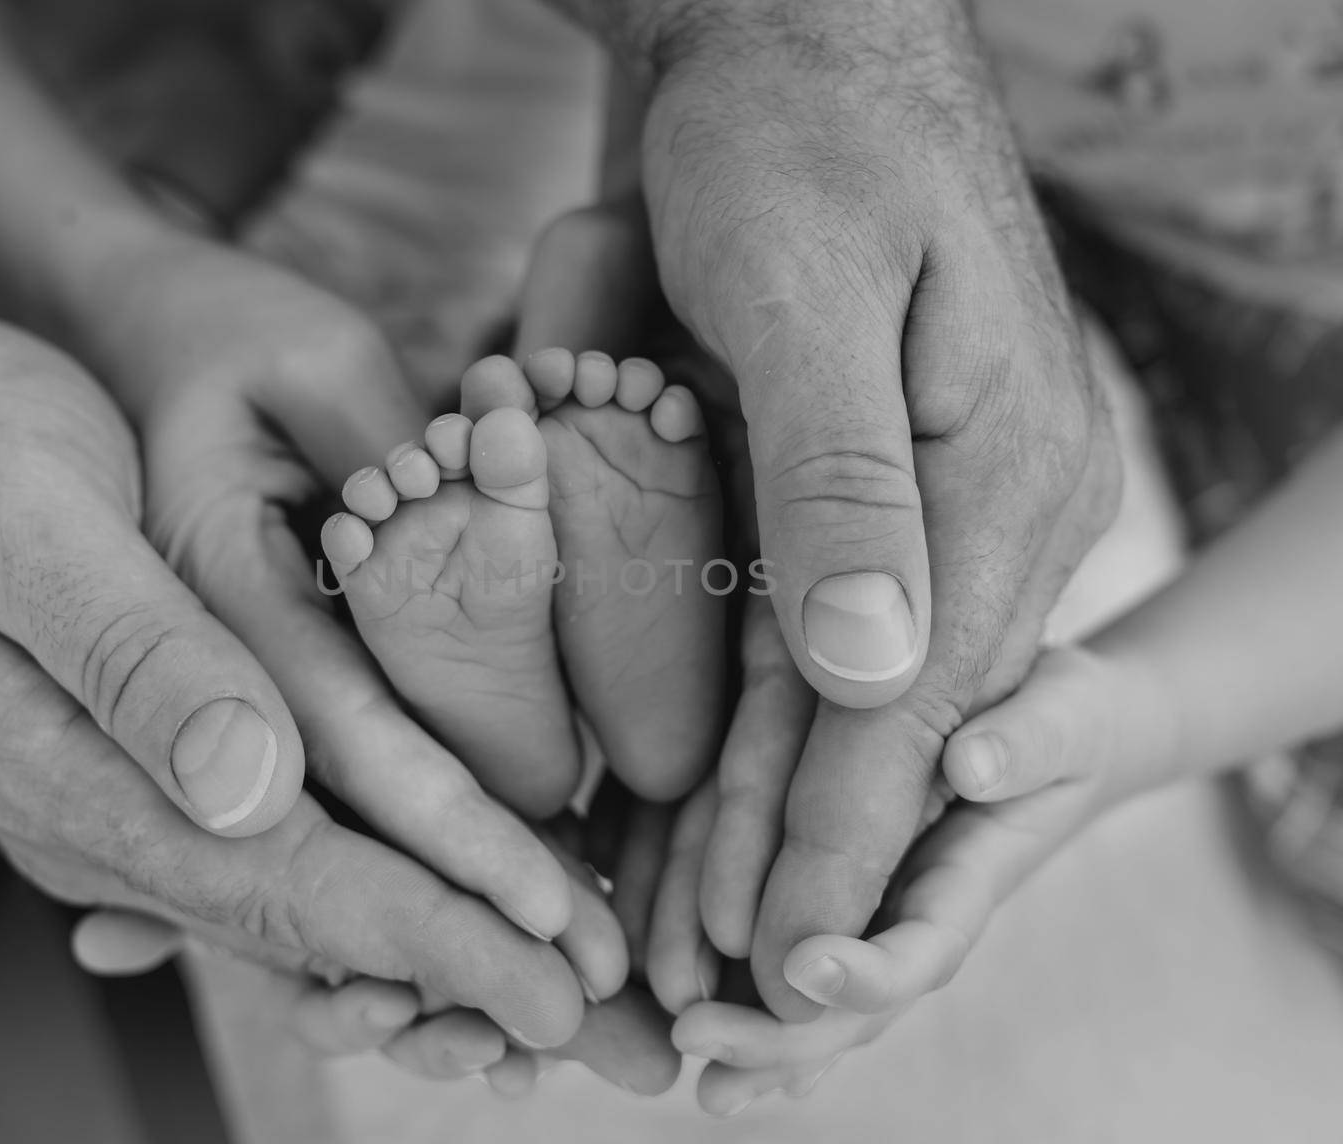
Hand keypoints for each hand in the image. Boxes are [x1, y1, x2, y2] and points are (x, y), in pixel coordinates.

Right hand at [47, 229, 692, 1085]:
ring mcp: (141, 804)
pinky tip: (469, 900)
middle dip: (472, 969)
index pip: (290, 877)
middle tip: (615, 1020)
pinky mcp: (167, 770)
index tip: (558, 974)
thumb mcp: (20, 518)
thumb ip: (131, 656)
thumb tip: (252, 787)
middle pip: (321, 921)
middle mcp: (115, 820)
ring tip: (576, 981)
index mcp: (81, 770)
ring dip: (446, 947)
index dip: (434, 928)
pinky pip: (292, 854)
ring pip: (314, 906)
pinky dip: (392, 885)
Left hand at [604, 0, 1123, 1017]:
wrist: (792, 32)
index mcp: (1006, 463)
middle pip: (893, 720)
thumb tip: (879, 674)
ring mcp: (934, 494)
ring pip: (854, 694)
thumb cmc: (798, 136)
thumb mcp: (815, 291)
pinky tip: (711, 795)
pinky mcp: (870, 478)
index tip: (783, 957)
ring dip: (784, 814)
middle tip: (734, 991)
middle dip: (812, 856)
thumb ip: (849, 482)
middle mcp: (991, 498)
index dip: (844, 832)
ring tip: (709, 934)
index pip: (920, 694)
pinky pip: (815, 627)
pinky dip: (764, 721)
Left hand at [656, 643, 1165, 1113]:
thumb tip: (975, 764)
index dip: (869, 970)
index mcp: (968, 882)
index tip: (806, 964)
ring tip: (686, 1059)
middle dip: (780, 1031)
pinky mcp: (847, 904)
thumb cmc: (1060, 723)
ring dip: (755, 1040)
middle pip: (854, 1004)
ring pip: (817, 1003)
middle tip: (696, 1033)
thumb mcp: (1060, 717)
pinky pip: (796, 968)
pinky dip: (752, 1006)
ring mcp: (881, 923)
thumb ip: (1028, 741)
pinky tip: (698, 1041)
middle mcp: (916, 920)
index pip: (922, 946)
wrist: (1055, 739)